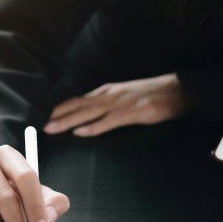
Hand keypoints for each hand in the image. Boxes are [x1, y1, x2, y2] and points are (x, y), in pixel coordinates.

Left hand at [44, 73, 191, 136]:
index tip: (46, 117)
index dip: (62, 108)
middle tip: (42, 126)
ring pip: (90, 113)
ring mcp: (122, 104)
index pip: (79, 100)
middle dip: (59, 116)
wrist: (180, 89)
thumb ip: (107, 103)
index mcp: (107, 92)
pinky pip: (110, 121)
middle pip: (79, 107)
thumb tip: (89, 114)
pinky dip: (95, 127)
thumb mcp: (124, 95)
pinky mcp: (135, 113)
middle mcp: (110, 96)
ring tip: (53, 129)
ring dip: (69, 121)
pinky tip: (81, 133)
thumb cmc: (152, 94)